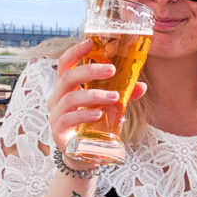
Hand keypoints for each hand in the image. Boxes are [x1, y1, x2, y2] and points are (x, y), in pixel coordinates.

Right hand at [47, 39, 146, 154]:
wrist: (83, 154)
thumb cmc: (92, 124)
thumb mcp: (108, 106)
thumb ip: (122, 95)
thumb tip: (141, 85)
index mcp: (67, 87)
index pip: (66, 64)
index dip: (75, 52)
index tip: (90, 42)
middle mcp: (57, 98)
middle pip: (67, 77)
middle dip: (89, 70)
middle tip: (112, 69)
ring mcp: (55, 115)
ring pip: (70, 99)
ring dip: (93, 95)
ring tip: (115, 97)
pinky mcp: (58, 132)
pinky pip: (68, 119)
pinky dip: (84, 115)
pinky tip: (98, 114)